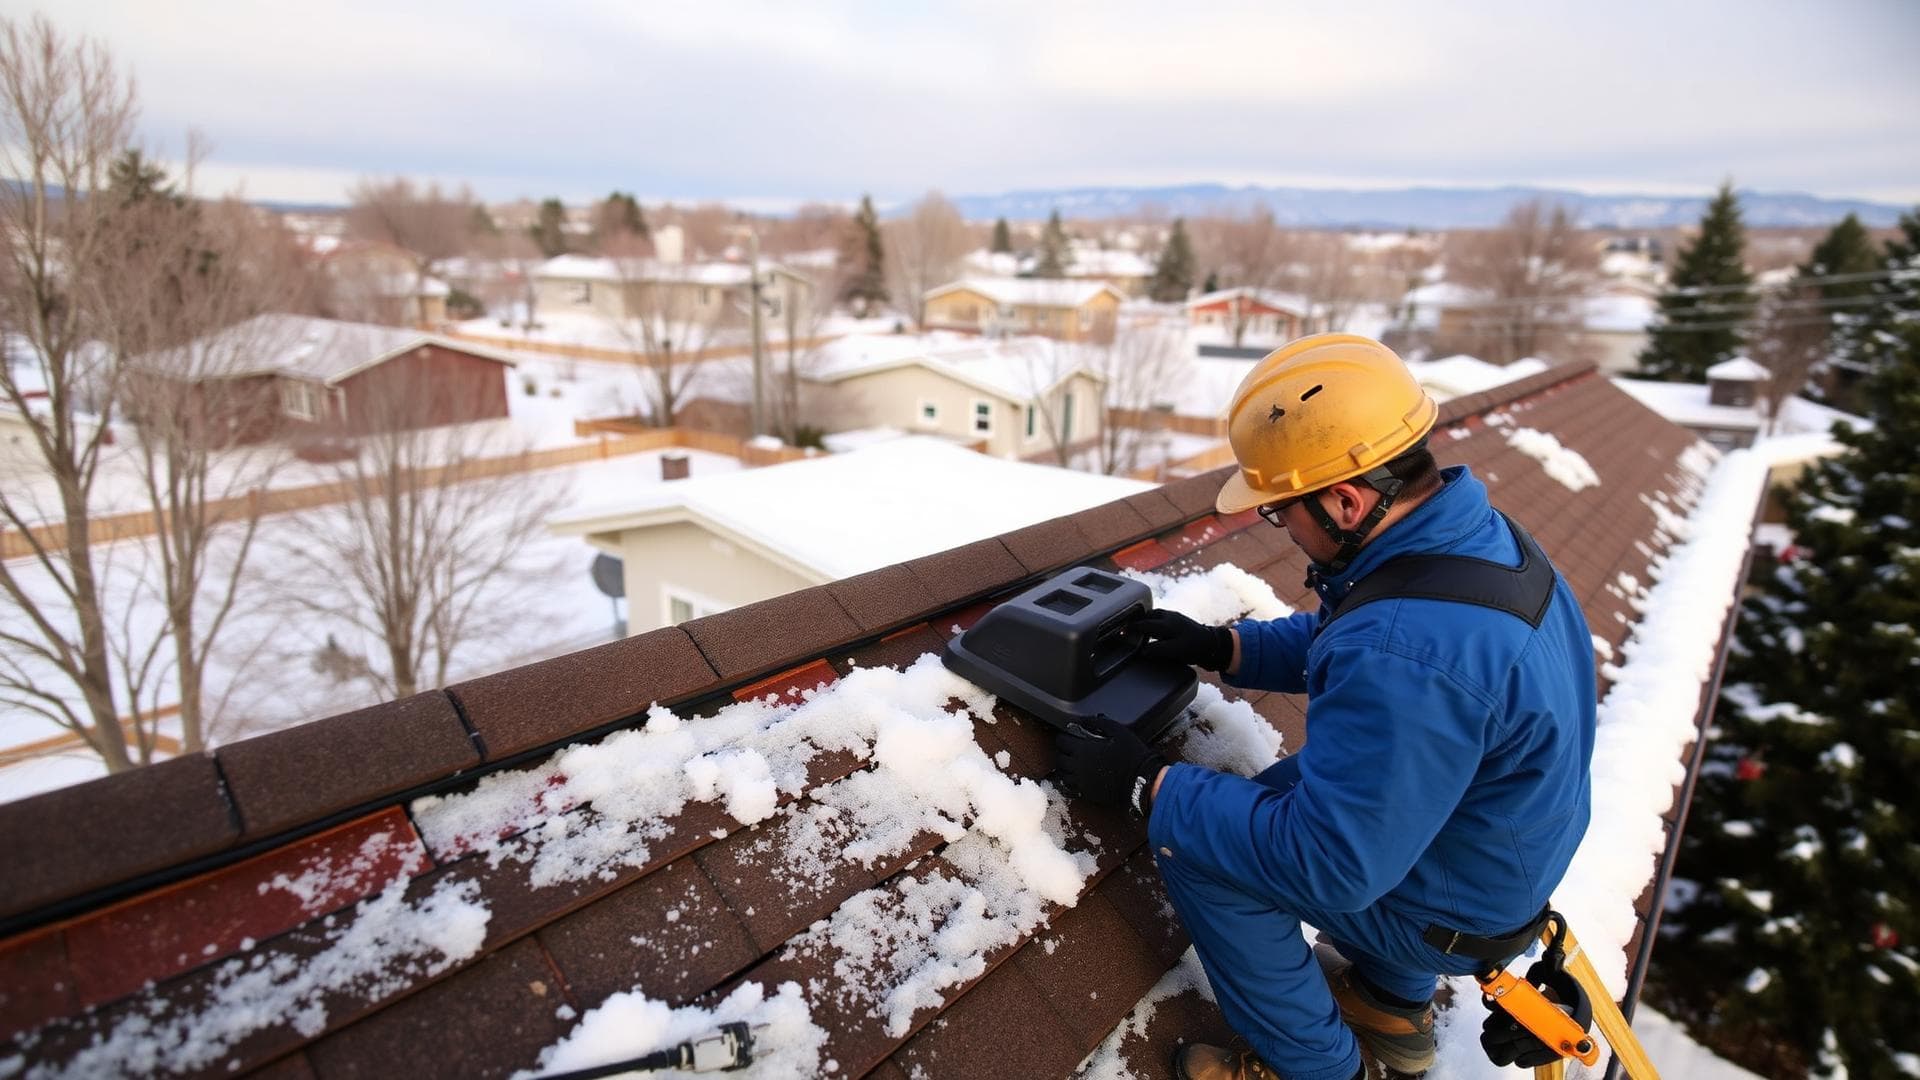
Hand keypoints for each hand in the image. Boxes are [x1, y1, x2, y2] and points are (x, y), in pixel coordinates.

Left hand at [1052, 714, 1166, 818]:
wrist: (1141, 780)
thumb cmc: (1131, 754)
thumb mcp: (1117, 730)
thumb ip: (1098, 722)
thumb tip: (1083, 720)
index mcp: (1083, 750)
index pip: (1061, 741)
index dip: (1064, 737)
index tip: (1069, 736)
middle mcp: (1078, 766)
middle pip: (1059, 758)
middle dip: (1063, 752)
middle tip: (1072, 749)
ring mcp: (1081, 782)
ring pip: (1063, 774)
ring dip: (1066, 767)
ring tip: (1074, 763)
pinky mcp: (1087, 793)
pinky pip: (1071, 787)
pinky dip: (1072, 781)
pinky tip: (1080, 776)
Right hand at [1135, 608, 1233, 671]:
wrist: (1214, 643)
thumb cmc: (1195, 647)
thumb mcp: (1176, 650)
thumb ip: (1158, 649)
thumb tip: (1142, 650)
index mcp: (1166, 623)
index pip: (1144, 624)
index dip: (1132, 628)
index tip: (1122, 631)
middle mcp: (1169, 617)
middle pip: (1148, 615)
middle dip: (1137, 620)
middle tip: (1127, 626)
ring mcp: (1175, 617)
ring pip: (1155, 614)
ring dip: (1146, 619)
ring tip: (1139, 626)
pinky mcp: (1179, 619)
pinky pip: (1161, 617)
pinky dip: (1154, 620)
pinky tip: (1154, 627)